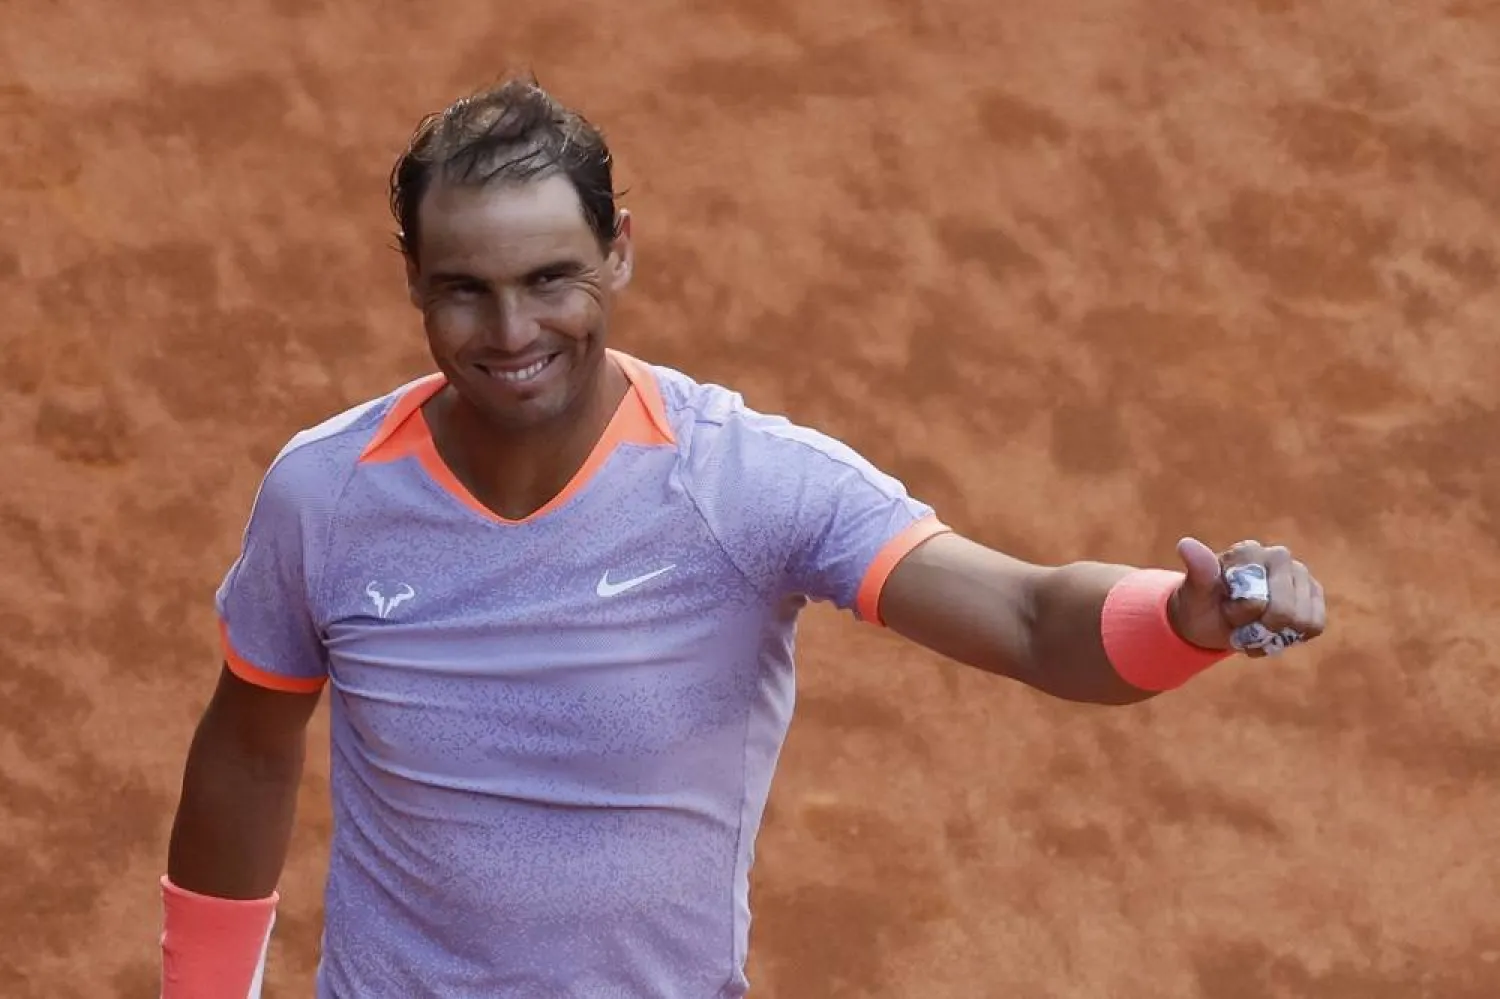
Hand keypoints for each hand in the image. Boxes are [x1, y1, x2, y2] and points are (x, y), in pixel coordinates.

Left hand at [1167, 538, 1327, 657]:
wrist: (1210, 618)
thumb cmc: (1201, 604)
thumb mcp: (1194, 594)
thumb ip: (1198, 571)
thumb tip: (1186, 544)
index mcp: (1248, 551)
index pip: (1256, 601)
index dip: (1239, 615)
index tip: (1223, 607)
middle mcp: (1278, 556)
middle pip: (1285, 613)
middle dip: (1258, 629)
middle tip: (1238, 623)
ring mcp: (1299, 573)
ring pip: (1302, 621)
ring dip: (1274, 636)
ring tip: (1253, 627)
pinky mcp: (1313, 592)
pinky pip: (1314, 625)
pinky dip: (1292, 638)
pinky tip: (1272, 631)